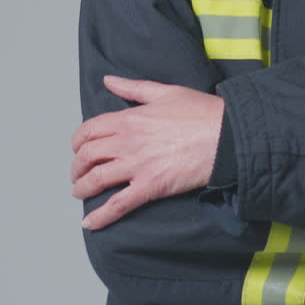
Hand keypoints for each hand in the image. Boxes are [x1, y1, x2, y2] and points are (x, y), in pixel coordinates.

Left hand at [70, 75, 223, 229]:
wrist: (227, 135)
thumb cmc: (202, 112)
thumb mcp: (165, 91)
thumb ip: (133, 88)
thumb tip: (109, 80)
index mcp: (129, 118)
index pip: (88, 131)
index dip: (78, 142)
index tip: (79, 150)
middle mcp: (127, 141)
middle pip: (87, 157)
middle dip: (77, 168)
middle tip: (78, 175)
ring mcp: (137, 165)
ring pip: (96, 180)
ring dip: (82, 189)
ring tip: (80, 194)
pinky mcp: (150, 186)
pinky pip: (118, 204)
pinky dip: (101, 216)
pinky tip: (90, 223)